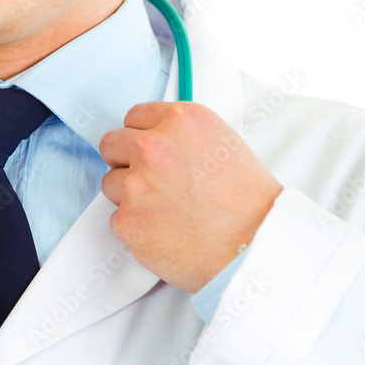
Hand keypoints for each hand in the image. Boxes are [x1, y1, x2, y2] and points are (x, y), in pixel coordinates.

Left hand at [99, 102, 282, 293]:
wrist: (253, 247)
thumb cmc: (249, 202)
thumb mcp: (224, 145)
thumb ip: (184, 138)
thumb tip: (158, 140)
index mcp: (181, 120)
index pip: (134, 117)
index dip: (140, 136)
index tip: (146, 152)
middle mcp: (153, 146)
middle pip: (111, 144)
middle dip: (124, 161)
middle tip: (145, 182)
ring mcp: (136, 184)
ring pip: (110, 184)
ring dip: (129, 196)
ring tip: (165, 212)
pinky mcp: (127, 220)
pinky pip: (118, 219)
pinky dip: (136, 228)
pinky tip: (165, 233)